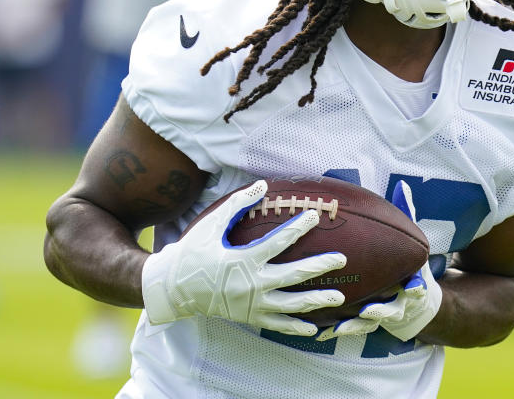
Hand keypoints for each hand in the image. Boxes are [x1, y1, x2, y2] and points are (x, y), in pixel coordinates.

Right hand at [141, 180, 345, 335]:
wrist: (172, 289)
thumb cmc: (192, 253)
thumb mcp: (211, 225)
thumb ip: (238, 205)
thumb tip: (262, 185)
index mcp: (242, 261)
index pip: (278, 242)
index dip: (298, 228)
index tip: (315, 216)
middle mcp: (251, 285)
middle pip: (293, 276)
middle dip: (319, 267)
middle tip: (341, 258)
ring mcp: (251, 304)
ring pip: (291, 304)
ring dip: (316, 300)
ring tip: (339, 296)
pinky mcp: (249, 317)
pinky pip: (277, 324)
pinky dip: (295, 326)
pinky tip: (313, 327)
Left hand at [317, 180, 441, 341]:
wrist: (418, 306)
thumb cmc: (411, 269)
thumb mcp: (413, 245)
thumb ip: (407, 217)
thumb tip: (402, 186)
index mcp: (414, 283)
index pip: (419, 287)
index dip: (416, 289)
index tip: (413, 287)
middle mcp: (400, 303)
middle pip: (393, 310)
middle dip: (382, 311)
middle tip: (368, 309)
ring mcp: (384, 316)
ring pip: (371, 324)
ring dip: (356, 326)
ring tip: (340, 327)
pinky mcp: (368, 323)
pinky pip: (354, 329)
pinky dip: (340, 330)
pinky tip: (322, 332)